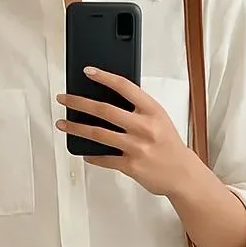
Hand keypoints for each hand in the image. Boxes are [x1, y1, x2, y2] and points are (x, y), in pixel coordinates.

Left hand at [55, 67, 192, 197]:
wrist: (182, 174)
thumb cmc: (169, 145)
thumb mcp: (159, 119)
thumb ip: (139, 109)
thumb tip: (109, 99)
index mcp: (152, 111)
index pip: (125, 87)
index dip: (104, 77)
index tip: (88, 72)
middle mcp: (144, 127)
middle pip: (104, 110)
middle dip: (79, 102)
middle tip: (64, 99)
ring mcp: (136, 147)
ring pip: (98, 134)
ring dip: (76, 127)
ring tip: (63, 124)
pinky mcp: (130, 165)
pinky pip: (104, 159)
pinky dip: (91, 155)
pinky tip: (84, 152)